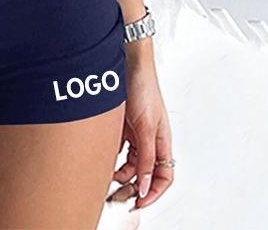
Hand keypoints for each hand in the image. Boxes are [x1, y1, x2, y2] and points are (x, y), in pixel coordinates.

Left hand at [107, 53, 174, 210]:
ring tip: (108, 181)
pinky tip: (103, 162)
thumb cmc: (144, 89)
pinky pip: (118, 149)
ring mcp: (136, 133)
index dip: (153, 192)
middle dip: (134, 187)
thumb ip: (145, 158)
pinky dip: (112, 158)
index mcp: (163, 142)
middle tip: (118, 198)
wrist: (127, 64)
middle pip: (145, 173)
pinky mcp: (122, 126)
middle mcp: (151, 140)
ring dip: (121, 175)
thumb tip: (145, 186)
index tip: (138, 203)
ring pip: (130, 163)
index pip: (164, 176)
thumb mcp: (145, 128)